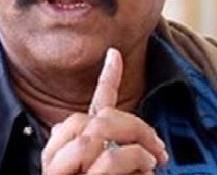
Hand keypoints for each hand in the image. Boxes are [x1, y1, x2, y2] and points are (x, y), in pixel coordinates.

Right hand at [41, 48, 168, 174]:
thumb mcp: (104, 169)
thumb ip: (103, 150)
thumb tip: (108, 137)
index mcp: (66, 147)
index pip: (92, 107)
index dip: (107, 77)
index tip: (115, 53)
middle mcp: (57, 154)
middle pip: (100, 116)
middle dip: (136, 128)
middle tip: (159, 150)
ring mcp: (59, 167)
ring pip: (100, 131)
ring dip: (136, 148)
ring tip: (151, 165)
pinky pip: (108, 157)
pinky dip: (133, 161)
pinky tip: (145, 172)